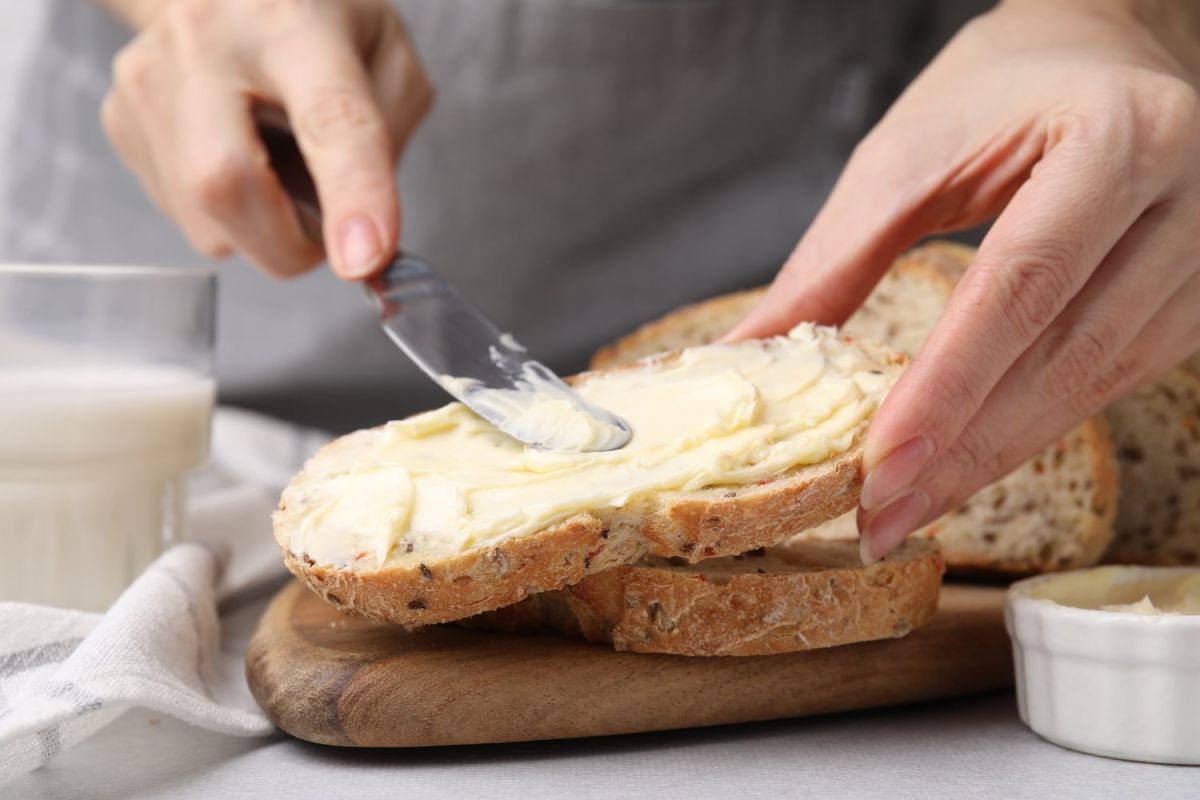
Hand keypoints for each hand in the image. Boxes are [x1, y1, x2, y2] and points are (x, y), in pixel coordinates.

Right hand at [101, 0, 431, 278]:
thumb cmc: (317, 23)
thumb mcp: (388, 60)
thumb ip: (389, 143)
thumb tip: (363, 243)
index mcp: (294, 26)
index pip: (328, 119)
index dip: (350, 195)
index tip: (364, 259)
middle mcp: (205, 44)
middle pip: (225, 183)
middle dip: (287, 244)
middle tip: (325, 231)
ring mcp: (148, 81)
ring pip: (205, 221)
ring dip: (262, 230)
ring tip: (279, 165)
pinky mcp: (119, 119)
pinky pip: (184, 216)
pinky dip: (228, 216)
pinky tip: (240, 158)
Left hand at [727, 0, 1199, 559]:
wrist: (1102, 51)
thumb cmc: (1000, 91)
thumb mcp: (906, 157)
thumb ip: (834, 260)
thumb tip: (747, 353)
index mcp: (1117, 138)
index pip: (1021, 285)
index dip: (947, 387)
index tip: (878, 467)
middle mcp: (1188, 197)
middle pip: (1066, 353)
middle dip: (964, 451)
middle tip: (879, 518)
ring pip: (1095, 383)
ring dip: (995, 458)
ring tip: (908, 511)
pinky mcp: (1197, 296)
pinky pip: (1111, 380)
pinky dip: (1030, 428)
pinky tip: (968, 466)